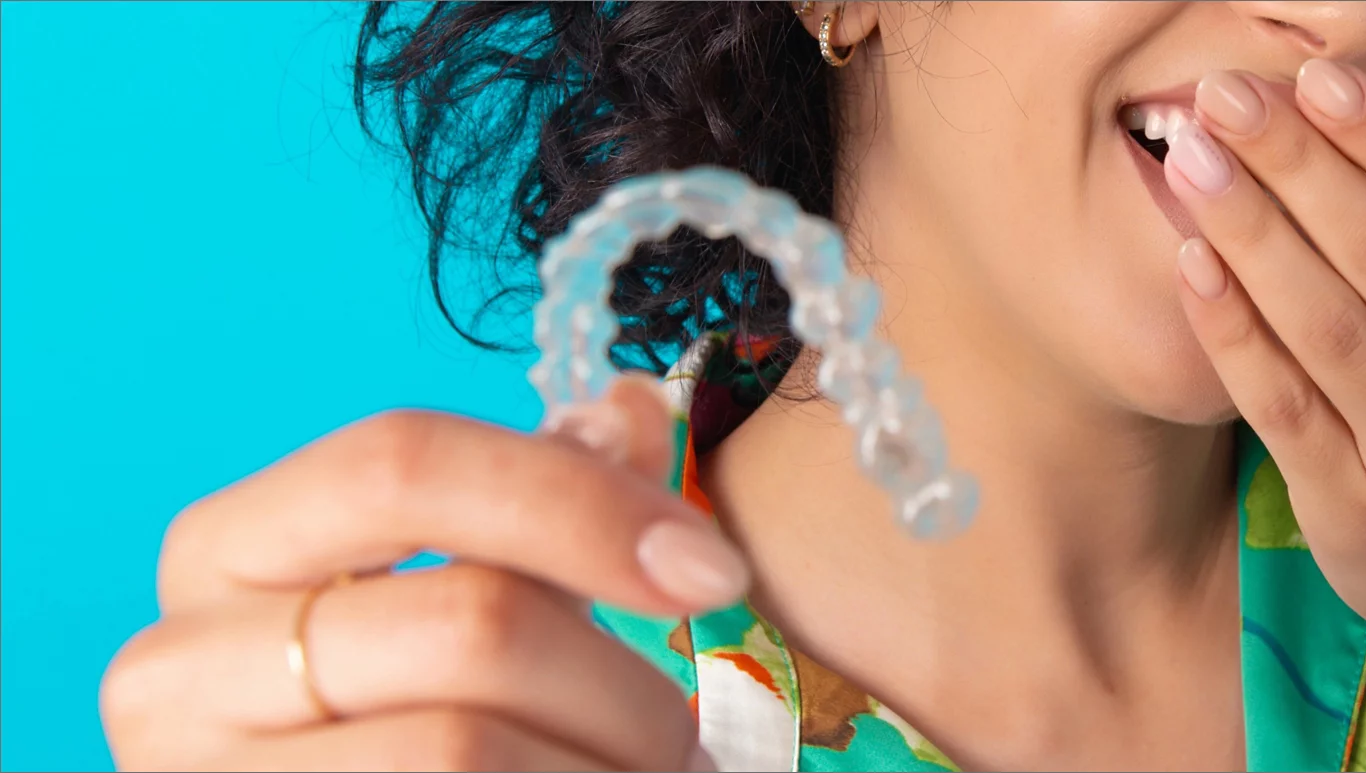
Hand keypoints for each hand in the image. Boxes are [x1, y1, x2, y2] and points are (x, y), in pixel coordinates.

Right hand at [102, 377, 742, 770]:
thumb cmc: (402, 728)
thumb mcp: (456, 597)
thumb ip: (537, 501)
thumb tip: (634, 410)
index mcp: (226, 553)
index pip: (402, 462)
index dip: (579, 500)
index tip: (713, 568)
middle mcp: (180, 666)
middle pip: (469, 622)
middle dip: (622, 688)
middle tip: (682, 738)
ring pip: (468, 748)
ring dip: (606, 768)